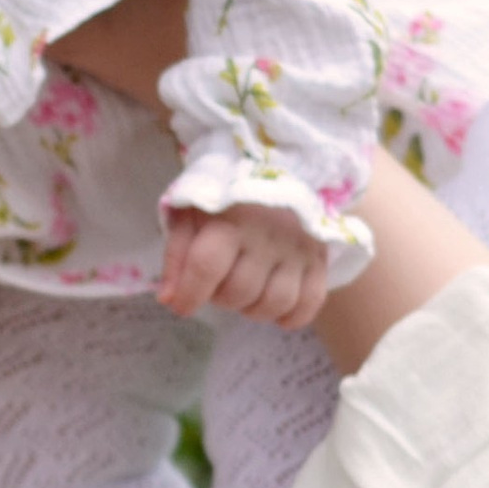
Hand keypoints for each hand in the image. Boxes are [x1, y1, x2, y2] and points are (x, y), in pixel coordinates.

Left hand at [156, 200, 332, 327]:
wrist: (278, 171)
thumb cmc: (226, 198)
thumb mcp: (190, 213)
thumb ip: (176, 254)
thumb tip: (169, 299)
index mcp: (232, 219)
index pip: (207, 266)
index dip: (190, 295)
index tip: (181, 306)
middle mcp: (268, 235)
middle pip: (239, 291)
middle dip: (221, 298)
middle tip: (219, 282)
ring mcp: (298, 249)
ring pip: (274, 303)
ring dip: (252, 309)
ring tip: (245, 291)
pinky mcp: (320, 259)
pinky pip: (310, 302)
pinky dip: (291, 316)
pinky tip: (274, 306)